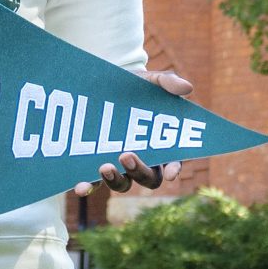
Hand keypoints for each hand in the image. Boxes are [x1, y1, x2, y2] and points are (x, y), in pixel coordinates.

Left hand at [95, 69, 193, 194]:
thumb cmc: (137, 87)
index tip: (171, 172)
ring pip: (123, 184)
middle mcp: (143, 160)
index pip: (174, 162)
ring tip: (105, 167)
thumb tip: (187, 88)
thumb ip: (169, 82)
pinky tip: (80, 187)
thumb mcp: (152, 80)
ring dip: (116, 180)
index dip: (174, 169)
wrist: (105, 86)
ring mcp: (120, 166)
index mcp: (162, 144)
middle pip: (149, 178)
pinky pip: (94, 183)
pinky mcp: (96, 167)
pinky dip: (88, 187)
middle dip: (139, 170)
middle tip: (126, 155)